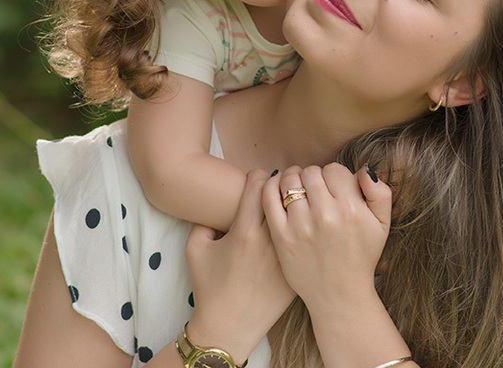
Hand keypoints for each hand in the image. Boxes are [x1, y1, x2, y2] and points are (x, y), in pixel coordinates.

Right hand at [184, 170, 295, 360]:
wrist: (229, 327)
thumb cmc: (209, 288)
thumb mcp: (195, 249)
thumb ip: (204, 220)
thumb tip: (220, 203)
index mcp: (245, 231)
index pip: (260, 182)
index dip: (258, 176)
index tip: (257, 180)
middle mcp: (270, 241)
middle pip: (285, 193)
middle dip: (282, 185)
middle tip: (278, 187)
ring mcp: (287, 256)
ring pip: (302, 213)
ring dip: (298, 204)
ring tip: (292, 203)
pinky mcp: (298, 270)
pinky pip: (308, 238)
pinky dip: (305, 229)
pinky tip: (299, 229)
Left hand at [263, 163, 391, 308]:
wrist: (339, 295)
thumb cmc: (361, 257)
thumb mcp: (382, 225)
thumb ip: (380, 193)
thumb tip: (365, 169)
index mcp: (351, 209)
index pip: (334, 169)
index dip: (332, 176)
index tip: (331, 189)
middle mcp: (326, 215)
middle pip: (311, 172)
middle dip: (312, 177)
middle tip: (313, 191)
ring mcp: (301, 226)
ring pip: (289, 180)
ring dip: (292, 180)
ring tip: (296, 190)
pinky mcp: (282, 237)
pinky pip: (269, 197)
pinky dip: (270, 187)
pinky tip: (278, 192)